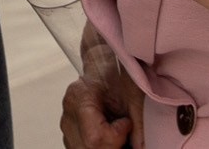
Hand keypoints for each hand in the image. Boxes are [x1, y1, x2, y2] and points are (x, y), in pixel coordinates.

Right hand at [62, 25, 144, 148]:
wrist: (104, 66)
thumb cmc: (116, 74)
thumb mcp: (133, 92)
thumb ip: (139, 119)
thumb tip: (141, 146)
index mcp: (79, 97)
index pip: (95, 137)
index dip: (116, 137)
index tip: (127, 123)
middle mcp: (68, 115)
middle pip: (89, 148)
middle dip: (113, 146)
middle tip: (126, 132)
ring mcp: (67, 128)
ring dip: (106, 147)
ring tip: (117, 133)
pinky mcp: (70, 136)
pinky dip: (101, 147)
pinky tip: (110, 137)